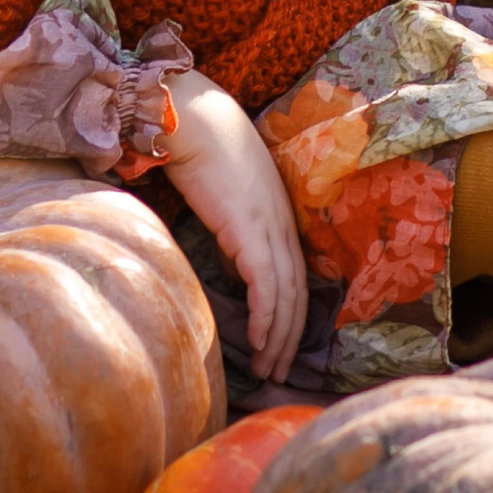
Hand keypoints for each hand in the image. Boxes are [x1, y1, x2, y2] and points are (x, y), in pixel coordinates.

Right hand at [161, 71, 306, 382]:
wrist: (196, 120)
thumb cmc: (203, 150)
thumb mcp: (227, 196)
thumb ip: (236, 230)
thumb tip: (236, 264)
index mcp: (279, 217)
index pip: (295, 278)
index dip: (289, 315)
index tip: (277, 346)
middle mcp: (282, 225)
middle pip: (296, 294)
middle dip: (287, 338)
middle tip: (275, 371)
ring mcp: (271, 228)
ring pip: (285, 296)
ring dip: (277, 338)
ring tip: (265, 368)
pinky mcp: (251, 231)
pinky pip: (266, 286)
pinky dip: (265, 318)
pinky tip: (257, 342)